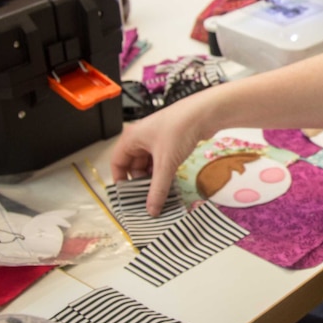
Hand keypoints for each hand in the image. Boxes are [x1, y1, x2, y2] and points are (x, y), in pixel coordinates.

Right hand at [109, 92, 211, 216]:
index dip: (121, 180)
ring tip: (161, 193)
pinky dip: (164, 171)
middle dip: (141, 182)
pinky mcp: (171, 141)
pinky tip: (171, 182)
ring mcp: (156, 139)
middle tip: (148, 199)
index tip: (129, 197)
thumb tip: (152, 210)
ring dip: (154, 178)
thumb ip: (158, 189)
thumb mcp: (166, 163)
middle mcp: (141, 137)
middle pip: (134, 165)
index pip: (117, 163)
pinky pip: (162, 160)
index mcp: (131, 138)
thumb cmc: (179, 129)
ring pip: (150, 164)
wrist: (206, 113)